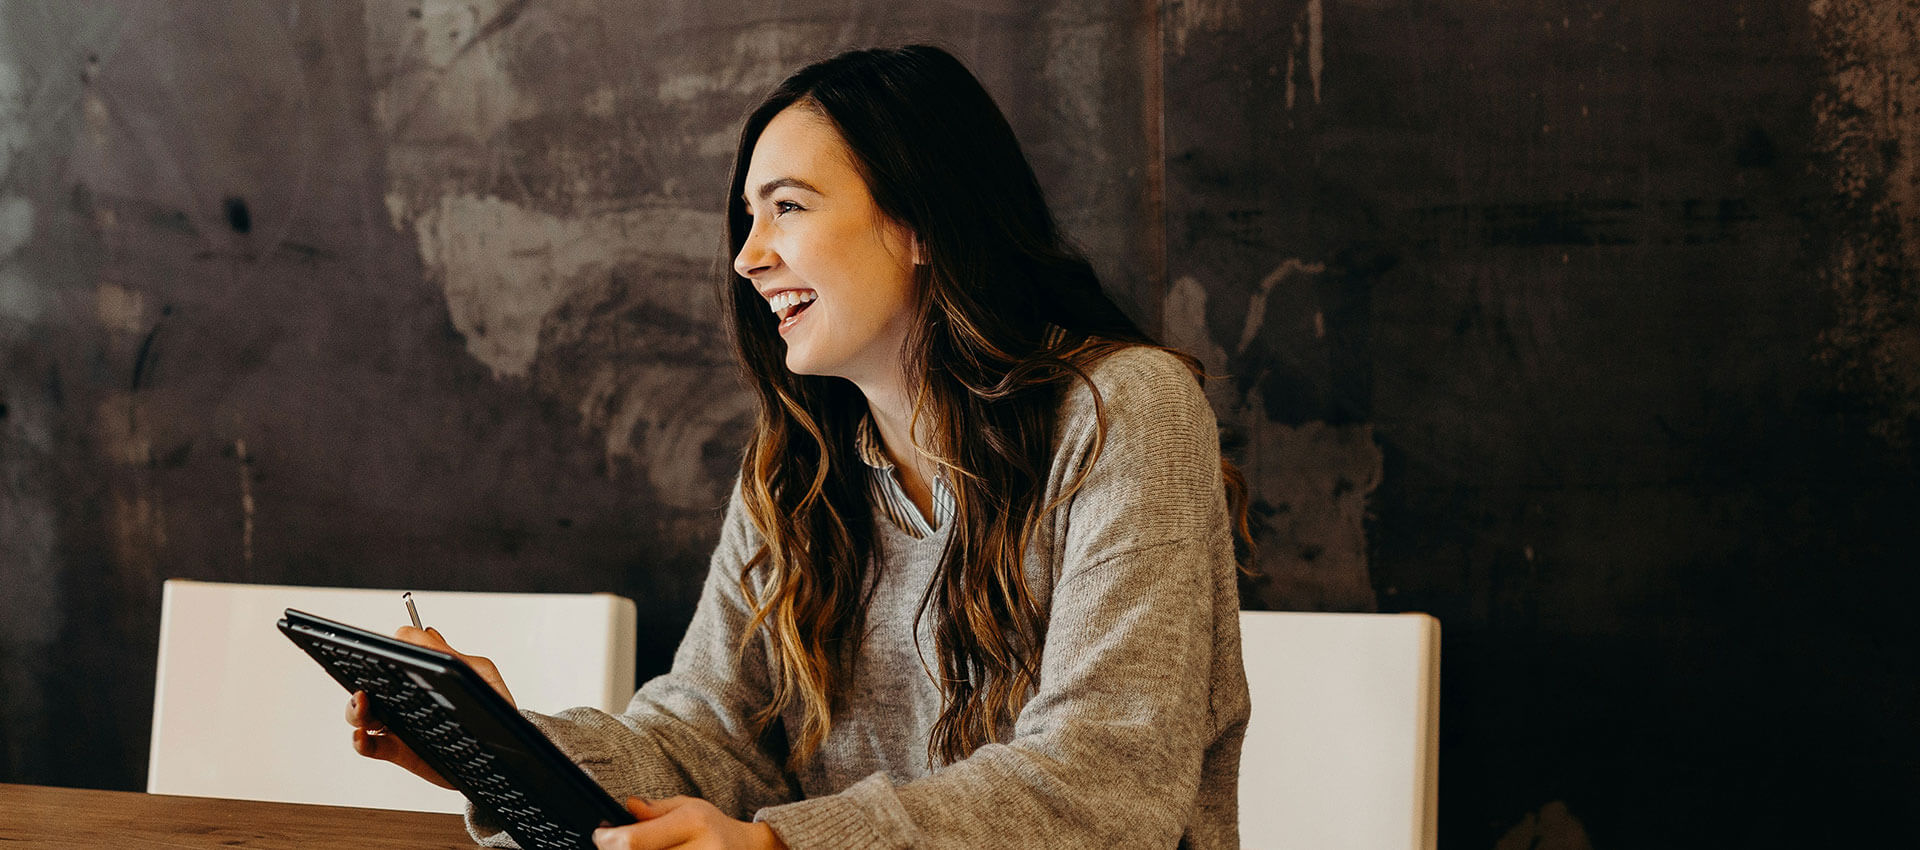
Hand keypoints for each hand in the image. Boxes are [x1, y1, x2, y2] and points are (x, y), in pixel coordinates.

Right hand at [344, 625, 517, 788]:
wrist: (505, 747)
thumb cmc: (494, 704)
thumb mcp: (481, 673)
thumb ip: (453, 655)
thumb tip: (426, 632)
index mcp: (423, 673)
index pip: (393, 656)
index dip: (386, 650)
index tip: (386, 651)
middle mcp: (406, 696)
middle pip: (369, 682)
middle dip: (360, 678)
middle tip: (366, 681)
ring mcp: (399, 723)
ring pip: (362, 713)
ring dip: (355, 708)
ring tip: (363, 703)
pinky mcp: (398, 750)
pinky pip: (370, 745)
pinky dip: (360, 741)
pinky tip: (363, 735)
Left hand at [592, 796, 787, 849]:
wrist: (748, 849)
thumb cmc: (714, 827)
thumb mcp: (688, 806)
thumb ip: (656, 809)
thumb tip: (627, 806)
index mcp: (694, 823)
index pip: (635, 840)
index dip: (608, 840)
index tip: (601, 835)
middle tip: (610, 844)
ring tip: (632, 849)